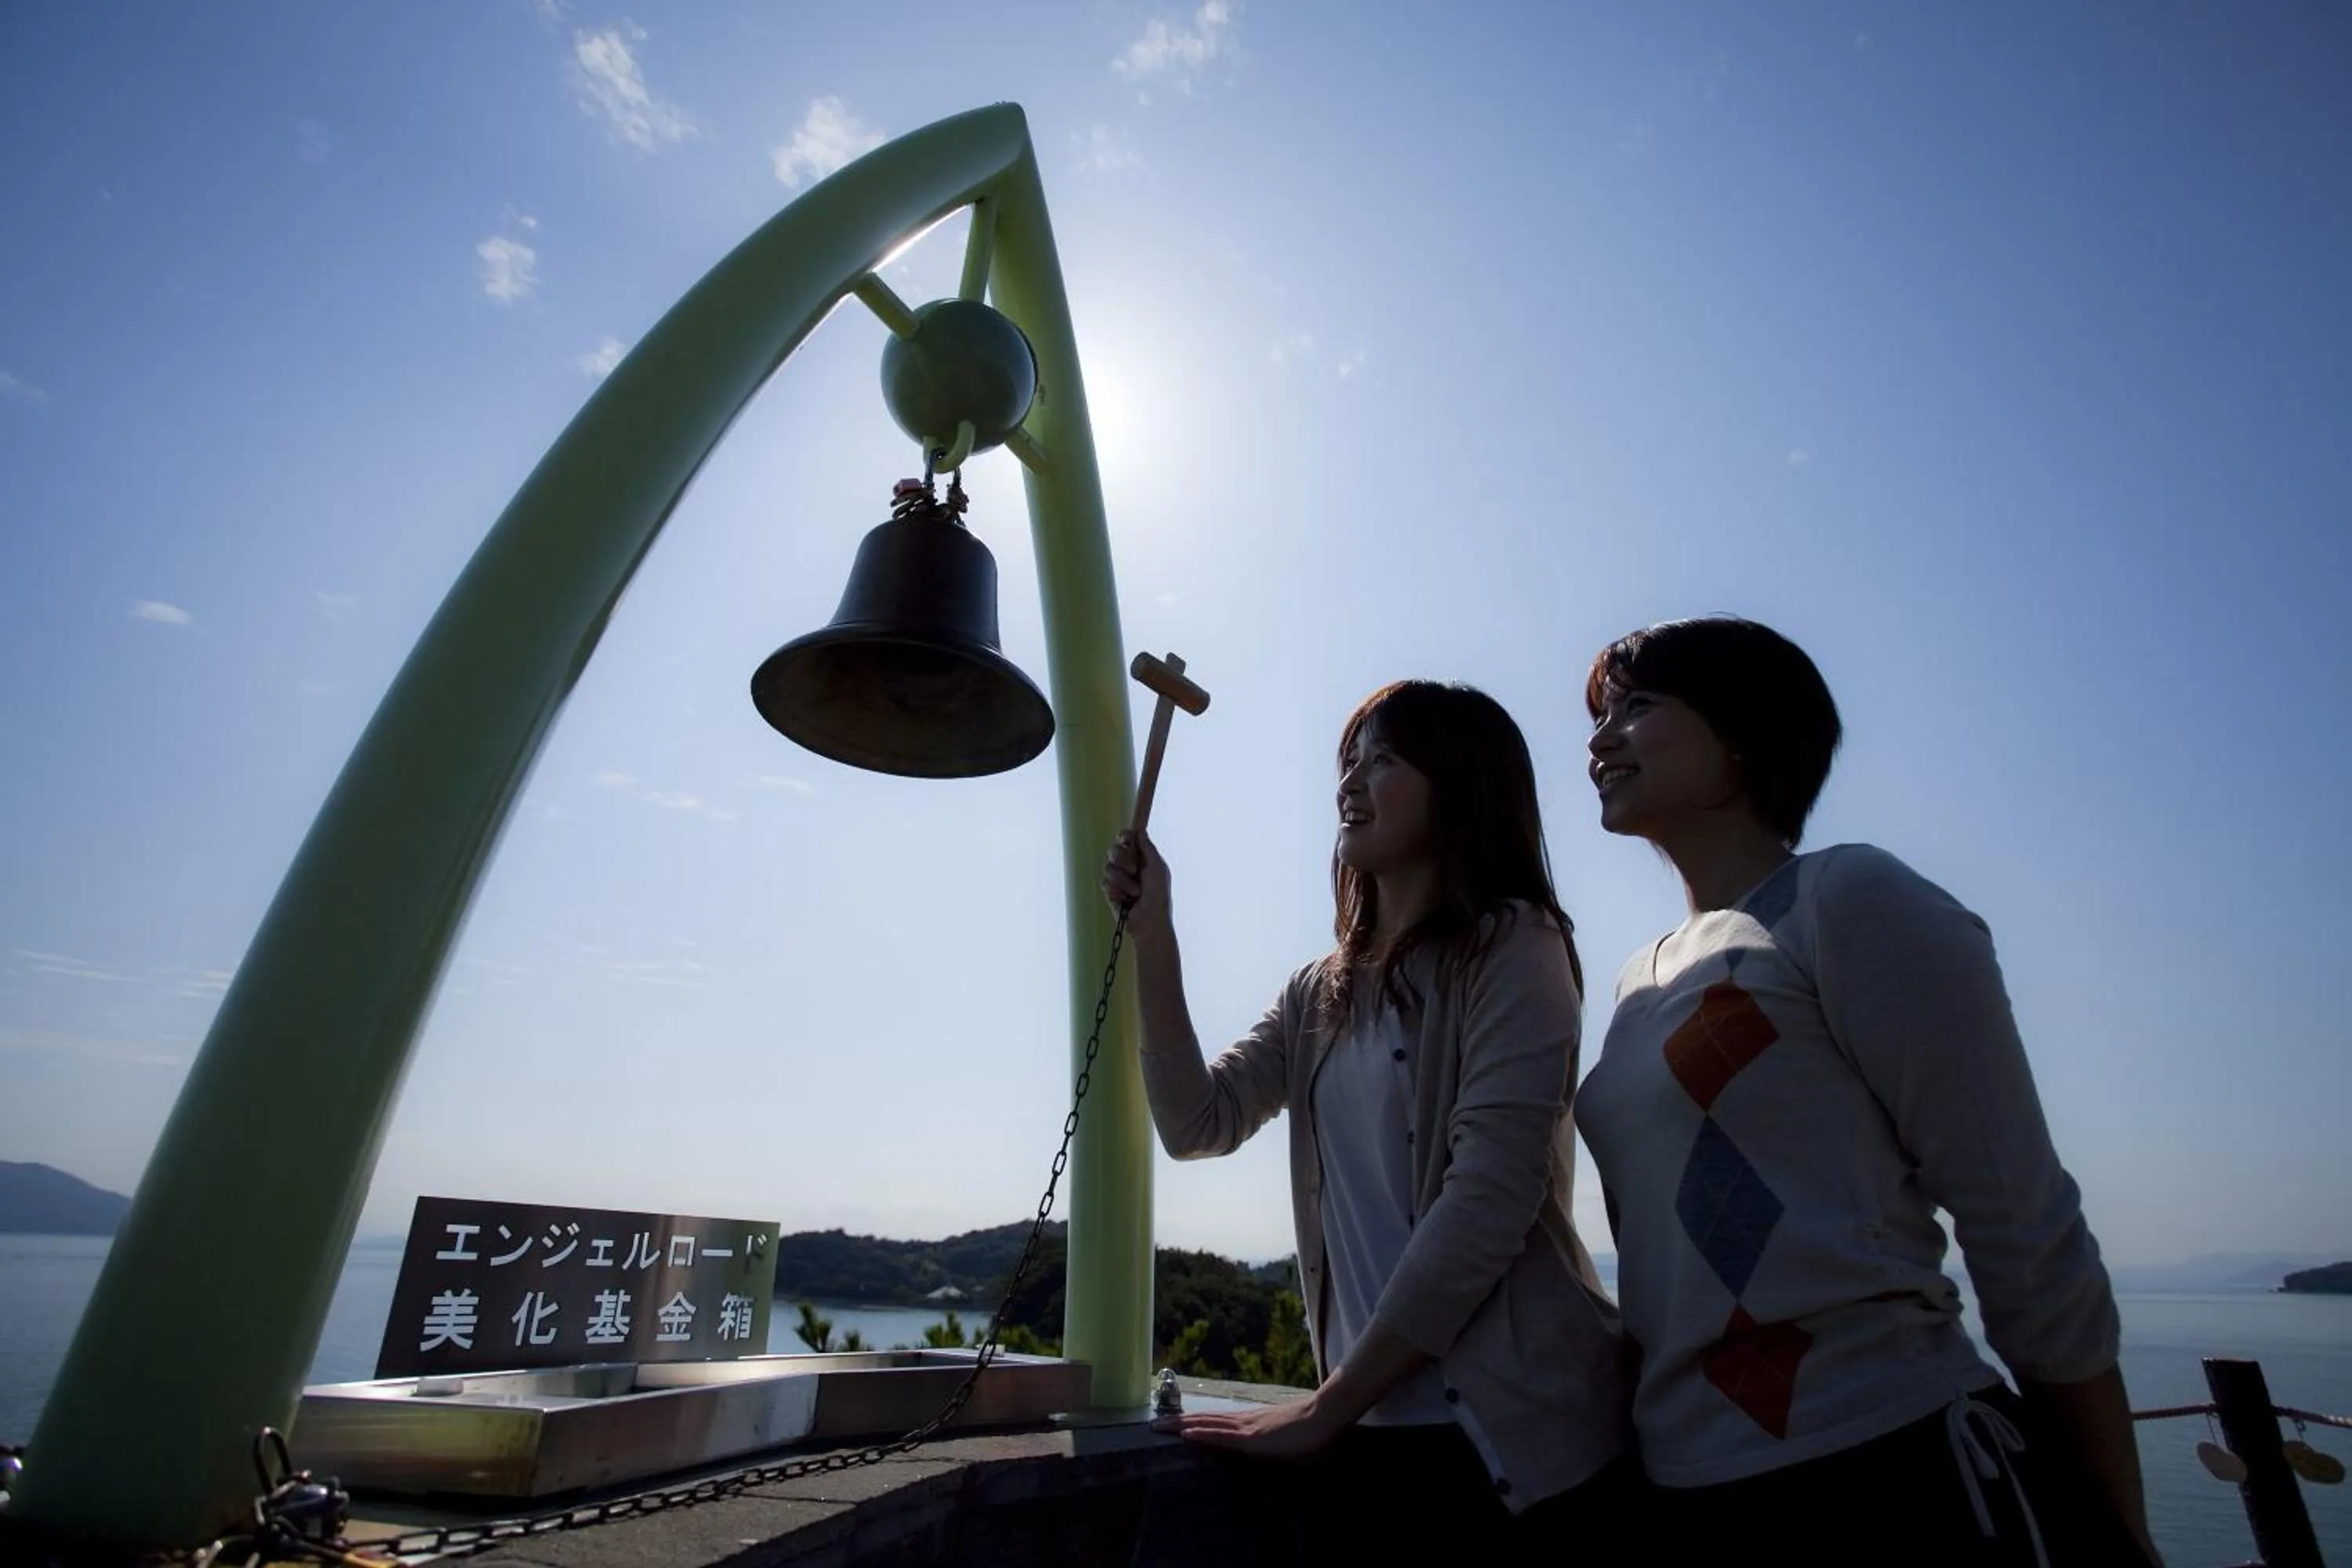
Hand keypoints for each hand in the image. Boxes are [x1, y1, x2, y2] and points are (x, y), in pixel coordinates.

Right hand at [1101, 828, 1172, 941]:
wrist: (1150, 921)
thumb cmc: (1159, 895)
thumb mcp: (1157, 867)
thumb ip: (1147, 847)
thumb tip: (1139, 829)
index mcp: (1142, 859)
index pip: (1127, 841)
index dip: (1124, 837)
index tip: (1125, 838)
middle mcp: (1129, 868)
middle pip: (1113, 850)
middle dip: (1121, 858)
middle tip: (1133, 870)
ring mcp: (1119, 880)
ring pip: (1108, 867)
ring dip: (1122, 880)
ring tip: (1134, 892)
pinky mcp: (1111, 893)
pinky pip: (1105, 883)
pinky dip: (1116, 891)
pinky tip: (1125, 900)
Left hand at [1151, 1395, 1345, 1460]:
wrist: (1326, 1415)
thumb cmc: (1312, 1430)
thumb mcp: (1286, 1439)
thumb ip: (1271, 1443)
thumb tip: (1265, 1450)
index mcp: (1251, 1423)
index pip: (1216, 1422)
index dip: (1194, 1422)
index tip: (1173, 1424)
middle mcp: (1244, 1421)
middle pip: (1205, 1420)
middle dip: (1178, 1423)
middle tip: (1153, 1425)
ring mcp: (1247, 1428)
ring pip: (1208, 1425)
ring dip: (1181, 1426)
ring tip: (1159, 1427)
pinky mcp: (1253, 1438)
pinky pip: (1223, 1436)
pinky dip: (1203, 1434)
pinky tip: (1186, 1434)